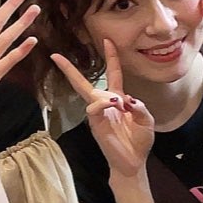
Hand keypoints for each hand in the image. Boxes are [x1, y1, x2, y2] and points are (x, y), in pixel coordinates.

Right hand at [51, 38, 155, 178]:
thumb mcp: (146, 119)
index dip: (111, 57)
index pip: (113, 73)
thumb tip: (126, 99)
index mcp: (118, 99)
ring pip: (92, 95)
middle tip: (56, 56)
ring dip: (107, 96)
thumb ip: (139, 106)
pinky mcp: (95, 125)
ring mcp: (98, 115)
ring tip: (119, 103)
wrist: (133, 162)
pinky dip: (103, 104)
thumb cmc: (139, 141)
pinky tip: (113, 105)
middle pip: (84, 83)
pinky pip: (94, 109)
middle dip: (70, 70)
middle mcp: (105, 104)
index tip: (108, 40)